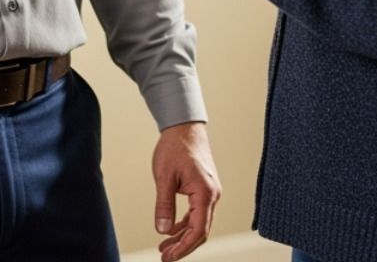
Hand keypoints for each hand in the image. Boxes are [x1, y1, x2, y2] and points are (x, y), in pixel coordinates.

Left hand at [152, 122, 220, 260]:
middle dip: (184, 247)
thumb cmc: (175, 147)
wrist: (184, 127)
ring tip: (165, 248)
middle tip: (165, 257)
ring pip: (200, 223)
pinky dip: (185, 223)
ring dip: (183, 237)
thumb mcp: (164, 177)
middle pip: (201, 231)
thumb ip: (164, 206)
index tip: (169, 257)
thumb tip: (163, 230)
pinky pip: (198, 212)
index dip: (183, 247)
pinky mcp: (205, 188)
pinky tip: (172, 230)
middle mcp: (212, 194)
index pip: (198, 230)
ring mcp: (210, 192)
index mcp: (205, 193)